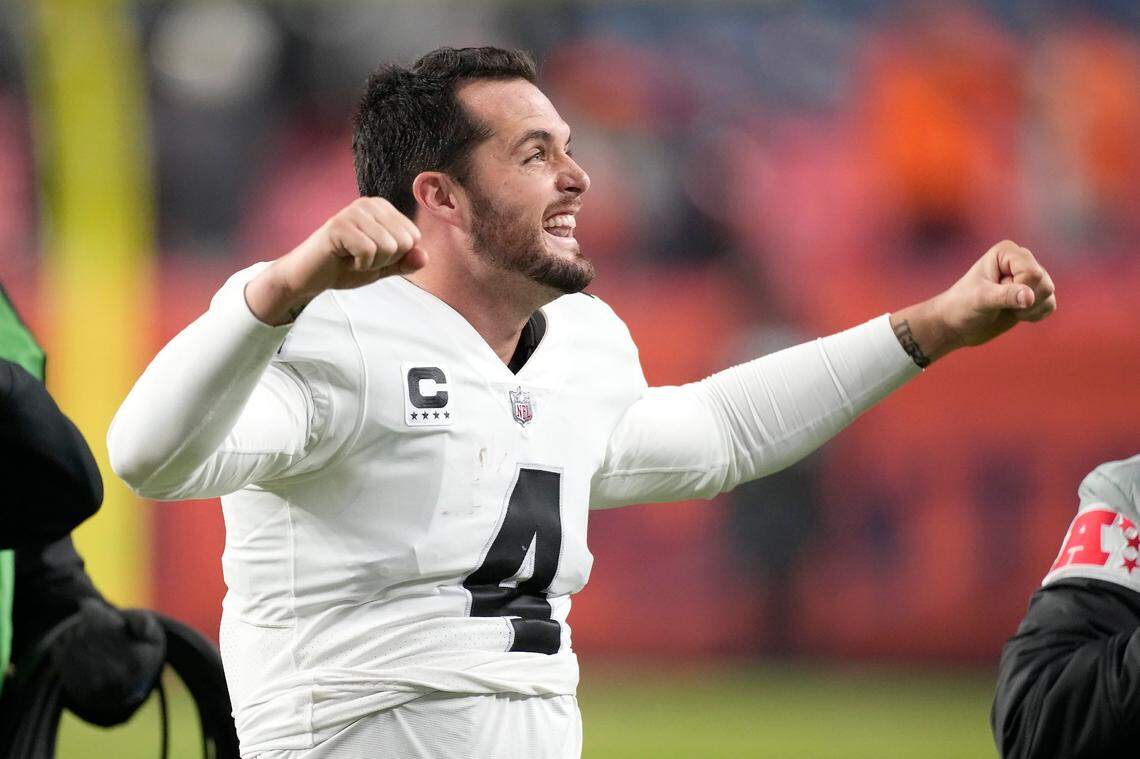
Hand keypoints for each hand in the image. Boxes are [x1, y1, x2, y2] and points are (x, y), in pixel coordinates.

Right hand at [246, 197, 429, 324]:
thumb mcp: (383, 267)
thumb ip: (405, 262)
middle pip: (405, 241)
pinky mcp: (339, 225)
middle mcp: (369, 204)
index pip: (414, 237)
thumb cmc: (345, 267)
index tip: (373, 255)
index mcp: (382, 208)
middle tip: (360, 258)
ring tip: (351, 258)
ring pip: (389, 247)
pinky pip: (369, 251)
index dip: (396, 256)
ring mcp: (353, 212)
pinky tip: (343, 259)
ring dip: (371, 263)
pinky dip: (360, 265)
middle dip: (386, 260)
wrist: (310, 276)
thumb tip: (425, 256)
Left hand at [891, 240, 1056, 364]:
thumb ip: (1006, 296)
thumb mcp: (981, 300)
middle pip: (1044, 282)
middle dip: (1024, 300)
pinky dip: (1035, 314)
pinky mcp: (1033, 294)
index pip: (1031, 272)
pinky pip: (1050, 305)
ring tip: (1005, 308)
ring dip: (1029, 309)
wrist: (956, 325)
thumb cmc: (962, 307)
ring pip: (1048, 293)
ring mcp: (1028, 277)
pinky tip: (1015, 314)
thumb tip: (1030, 297)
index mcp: (1007, 252)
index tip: (994, 292)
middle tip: (998, 303)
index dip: (1017, 289)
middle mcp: (1021, 260)